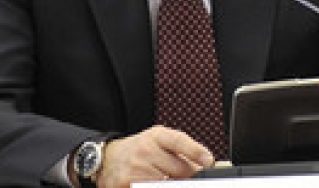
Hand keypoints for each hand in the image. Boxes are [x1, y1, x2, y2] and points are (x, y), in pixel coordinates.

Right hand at [96, 125, 214, 187]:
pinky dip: (156, 187)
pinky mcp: (126, 183)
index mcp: (157, 135)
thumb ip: (180, 150)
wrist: (110, 159)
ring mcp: (135, 167)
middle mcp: (145, 149)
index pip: (179, 141)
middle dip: (187, 176)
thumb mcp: (158, 140)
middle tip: (185, 176)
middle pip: (179, 169)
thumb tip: (203, 164)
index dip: (196, 151)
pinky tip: (151, 182)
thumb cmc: (140, 149)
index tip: (209, 161)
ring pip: (167, 184)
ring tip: (164, 178)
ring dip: (171, 184)